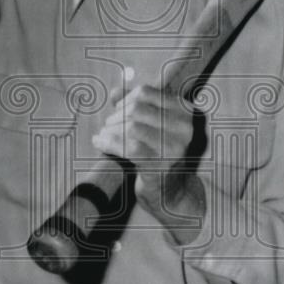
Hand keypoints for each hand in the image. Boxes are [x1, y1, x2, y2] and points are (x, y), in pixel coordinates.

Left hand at [92, 83, 204, 236]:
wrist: (170, 191)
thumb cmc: (158, 153)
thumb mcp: (151, 126)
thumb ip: (134, 106)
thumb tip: (114, 91)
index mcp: (185, 112)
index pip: (145, 93)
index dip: (124, 100)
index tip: (117, 111)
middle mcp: (184, 128)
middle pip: (136, 109)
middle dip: (116, 117)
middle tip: (107, 127)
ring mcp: (173, 148)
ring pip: (131, 127)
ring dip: (110, 130)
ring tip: (103, 136)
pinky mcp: (159, 165)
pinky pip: (127, 147)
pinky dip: (108, 143)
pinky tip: (99, 143)